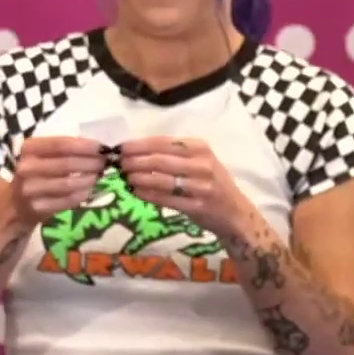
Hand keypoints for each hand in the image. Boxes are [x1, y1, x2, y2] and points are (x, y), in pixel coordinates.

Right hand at [9, 136, 105, 223]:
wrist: (17, 204)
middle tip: (104, 164)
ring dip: (89, 179)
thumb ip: (66, 149)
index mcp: (29, 148)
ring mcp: (30, 189)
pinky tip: (88, 190)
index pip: (60, 144)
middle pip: (67, 164)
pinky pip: (67, 200)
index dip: (84, 146)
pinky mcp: (37, 207)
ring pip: (69, 184)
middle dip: (90, 163)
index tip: (102, 147)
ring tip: (98, 177)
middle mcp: (26, 167)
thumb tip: (97, 147)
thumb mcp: (44, 156)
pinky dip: (82, 194)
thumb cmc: (37, 173)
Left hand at [118, 137, 255, 236]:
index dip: (139, 145)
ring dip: (139, 178)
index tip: (120, 148)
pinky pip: (166, 199)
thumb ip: (173, 154)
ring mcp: (201, 186)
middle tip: (119, 164)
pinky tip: (136, 192)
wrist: (234, 211)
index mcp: (200, 147)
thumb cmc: (211, 182)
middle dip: (135, 161)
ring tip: (125, 178)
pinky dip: (148, 195)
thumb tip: (136, 151)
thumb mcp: (198, 161)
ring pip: (161, 180)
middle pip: (160, 160)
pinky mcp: (197, 206)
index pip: (163, 142)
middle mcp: (203, 164)